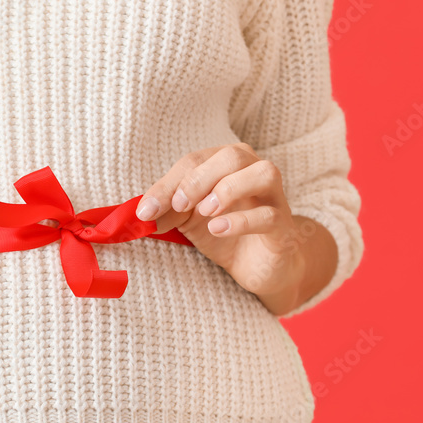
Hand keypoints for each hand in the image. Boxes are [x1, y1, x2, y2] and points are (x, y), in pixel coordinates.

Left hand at [135, 143, 306, 309]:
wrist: (257, 266)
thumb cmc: (222, 232)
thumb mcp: (187, 219)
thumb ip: (167, 210)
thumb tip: (139, 213)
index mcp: (227, 164)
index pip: (195, 161)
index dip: (168, 184)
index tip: (146, 211)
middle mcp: (254, 172)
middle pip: (232, 156)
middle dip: (199, 179)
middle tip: (179, 206)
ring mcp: (274, 198)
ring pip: (264, 173)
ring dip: (229, 188)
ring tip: (205, 211)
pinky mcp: (284, 227)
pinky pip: (269, 215)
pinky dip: (241, 220)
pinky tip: (219, 229)